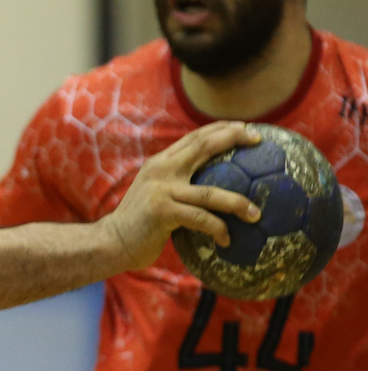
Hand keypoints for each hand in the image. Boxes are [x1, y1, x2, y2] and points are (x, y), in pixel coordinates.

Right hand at [102, 121, 261, 269]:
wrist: (113, 242)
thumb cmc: (141, 223)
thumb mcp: (158, 194)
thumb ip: (178, 183)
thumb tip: (213, 184)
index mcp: (161, 163)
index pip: (195, 137)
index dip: (222, 129)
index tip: (247, 128)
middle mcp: (161, 170)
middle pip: (203, 147)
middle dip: (234, 139)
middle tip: (258, 140)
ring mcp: (161, 190)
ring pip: (211, 193)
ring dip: (238, 203)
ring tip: (256, 213)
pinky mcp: (162, 212)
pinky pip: (201, 219)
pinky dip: (218, 229)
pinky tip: (227, 240)